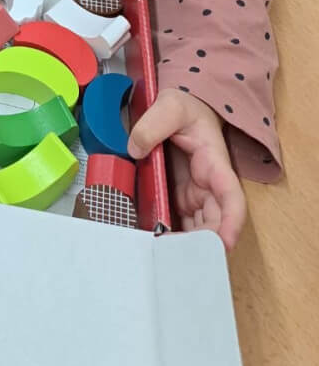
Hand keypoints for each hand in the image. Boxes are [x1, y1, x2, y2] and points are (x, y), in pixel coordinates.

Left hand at [128, 87, 246, 250]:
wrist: (183, 105)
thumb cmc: (185, 106)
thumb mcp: (169, 106)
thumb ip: (152, 125)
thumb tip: (135, 148)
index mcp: (214, 163)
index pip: (231, 196)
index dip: (232, 222)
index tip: (224, 243)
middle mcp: (210, 184)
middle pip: (216, 221)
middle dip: (202, 243)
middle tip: (178, 260)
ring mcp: (197, 192)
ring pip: (200, 226)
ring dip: (188, 244)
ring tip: (165, 258)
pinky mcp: (183, 196)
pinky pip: (184, 221)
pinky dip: (175, 235)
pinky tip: (158, 246)